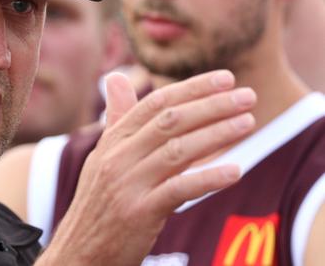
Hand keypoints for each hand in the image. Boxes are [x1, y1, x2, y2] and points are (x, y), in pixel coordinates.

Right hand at [37, 70, 255, 265]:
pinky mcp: (139, 213)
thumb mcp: (102, 156)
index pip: (155, 103)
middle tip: (247, 96)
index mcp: (112, 141)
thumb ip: (117, 118)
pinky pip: (178, 190)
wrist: (78, 250)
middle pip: (170, 121)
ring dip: (216, 134)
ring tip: (248, 123)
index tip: (225, 78)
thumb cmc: (98, 202)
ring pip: (177, 151)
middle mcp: (118, 158)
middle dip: (211, 105)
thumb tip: (117, 77)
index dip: (191, 88)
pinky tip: (235, 171)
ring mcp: (127, 185)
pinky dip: (208, 178)